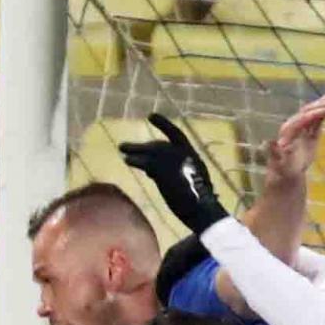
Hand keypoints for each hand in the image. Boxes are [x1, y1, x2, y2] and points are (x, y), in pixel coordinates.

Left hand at [118, 114, 227, 234]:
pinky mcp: (160, 168)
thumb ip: (179, 172)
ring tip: (122, 148)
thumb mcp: (196, 182)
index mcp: (192, 156)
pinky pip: (143, 162)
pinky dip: (133, 160)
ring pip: (148, 151)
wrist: (201, 209)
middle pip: (159, 146)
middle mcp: (182, 153)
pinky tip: (127, 160)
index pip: (177, 135)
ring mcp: (170, 159)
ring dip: (133, 149)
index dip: (164, 125)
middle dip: (143, 145)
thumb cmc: (202, 203)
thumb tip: (156, 174)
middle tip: (128, 145)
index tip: (151, 115)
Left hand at [263, 89, 324, 185]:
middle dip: (322, 103)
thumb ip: (273, 152)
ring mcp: (303, 126)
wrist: (286, 171)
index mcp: (288, 130)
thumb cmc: (282, 168)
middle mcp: (295, 124)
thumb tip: (268, 142)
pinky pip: (320, 117)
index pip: (302, 119)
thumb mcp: (278, 163)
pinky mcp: (310, 130)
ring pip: (315, 111)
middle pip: (309, 110)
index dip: (314, 114)